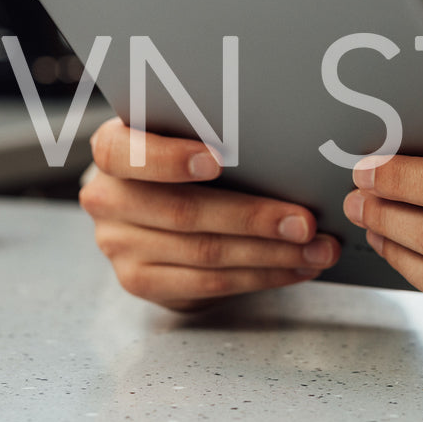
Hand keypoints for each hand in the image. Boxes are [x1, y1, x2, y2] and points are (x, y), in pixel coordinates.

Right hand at [80, 118, 340, 311]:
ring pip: (203, 253)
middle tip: (305, 220)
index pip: (124, 153)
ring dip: (270, 254)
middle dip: (253, 218)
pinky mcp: (140, 281)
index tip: (218, 159)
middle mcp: (106, 199)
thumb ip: (214, 137)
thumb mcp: (185, 137)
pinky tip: (296, 267)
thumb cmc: (183, 161)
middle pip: (182, 212)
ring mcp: (118, 245)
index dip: (169, 158)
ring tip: (316, 248)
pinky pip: (207, 284)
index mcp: (111, 151)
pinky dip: (260, 276)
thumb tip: (285, 143)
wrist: (150, 209)